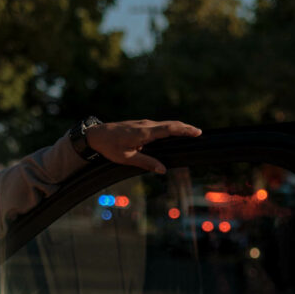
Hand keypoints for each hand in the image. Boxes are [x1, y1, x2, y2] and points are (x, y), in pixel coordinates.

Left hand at [85, 120, 202, 174]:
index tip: (197, 132)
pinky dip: (170, 129)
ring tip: (191, 134)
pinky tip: (174, 134)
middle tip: (200, 133)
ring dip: (178, 128)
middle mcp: (146, 125)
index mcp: (144, 132)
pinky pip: (159, 126)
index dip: (184, 130)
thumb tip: (163, 169)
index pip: (169, 129)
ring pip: (165, 124)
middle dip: (186, 128)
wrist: (95, 135)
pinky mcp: (141, 125)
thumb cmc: (109, 147)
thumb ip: (146, 163)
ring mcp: (143, 124)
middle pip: (170, 124)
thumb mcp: (126, 158)